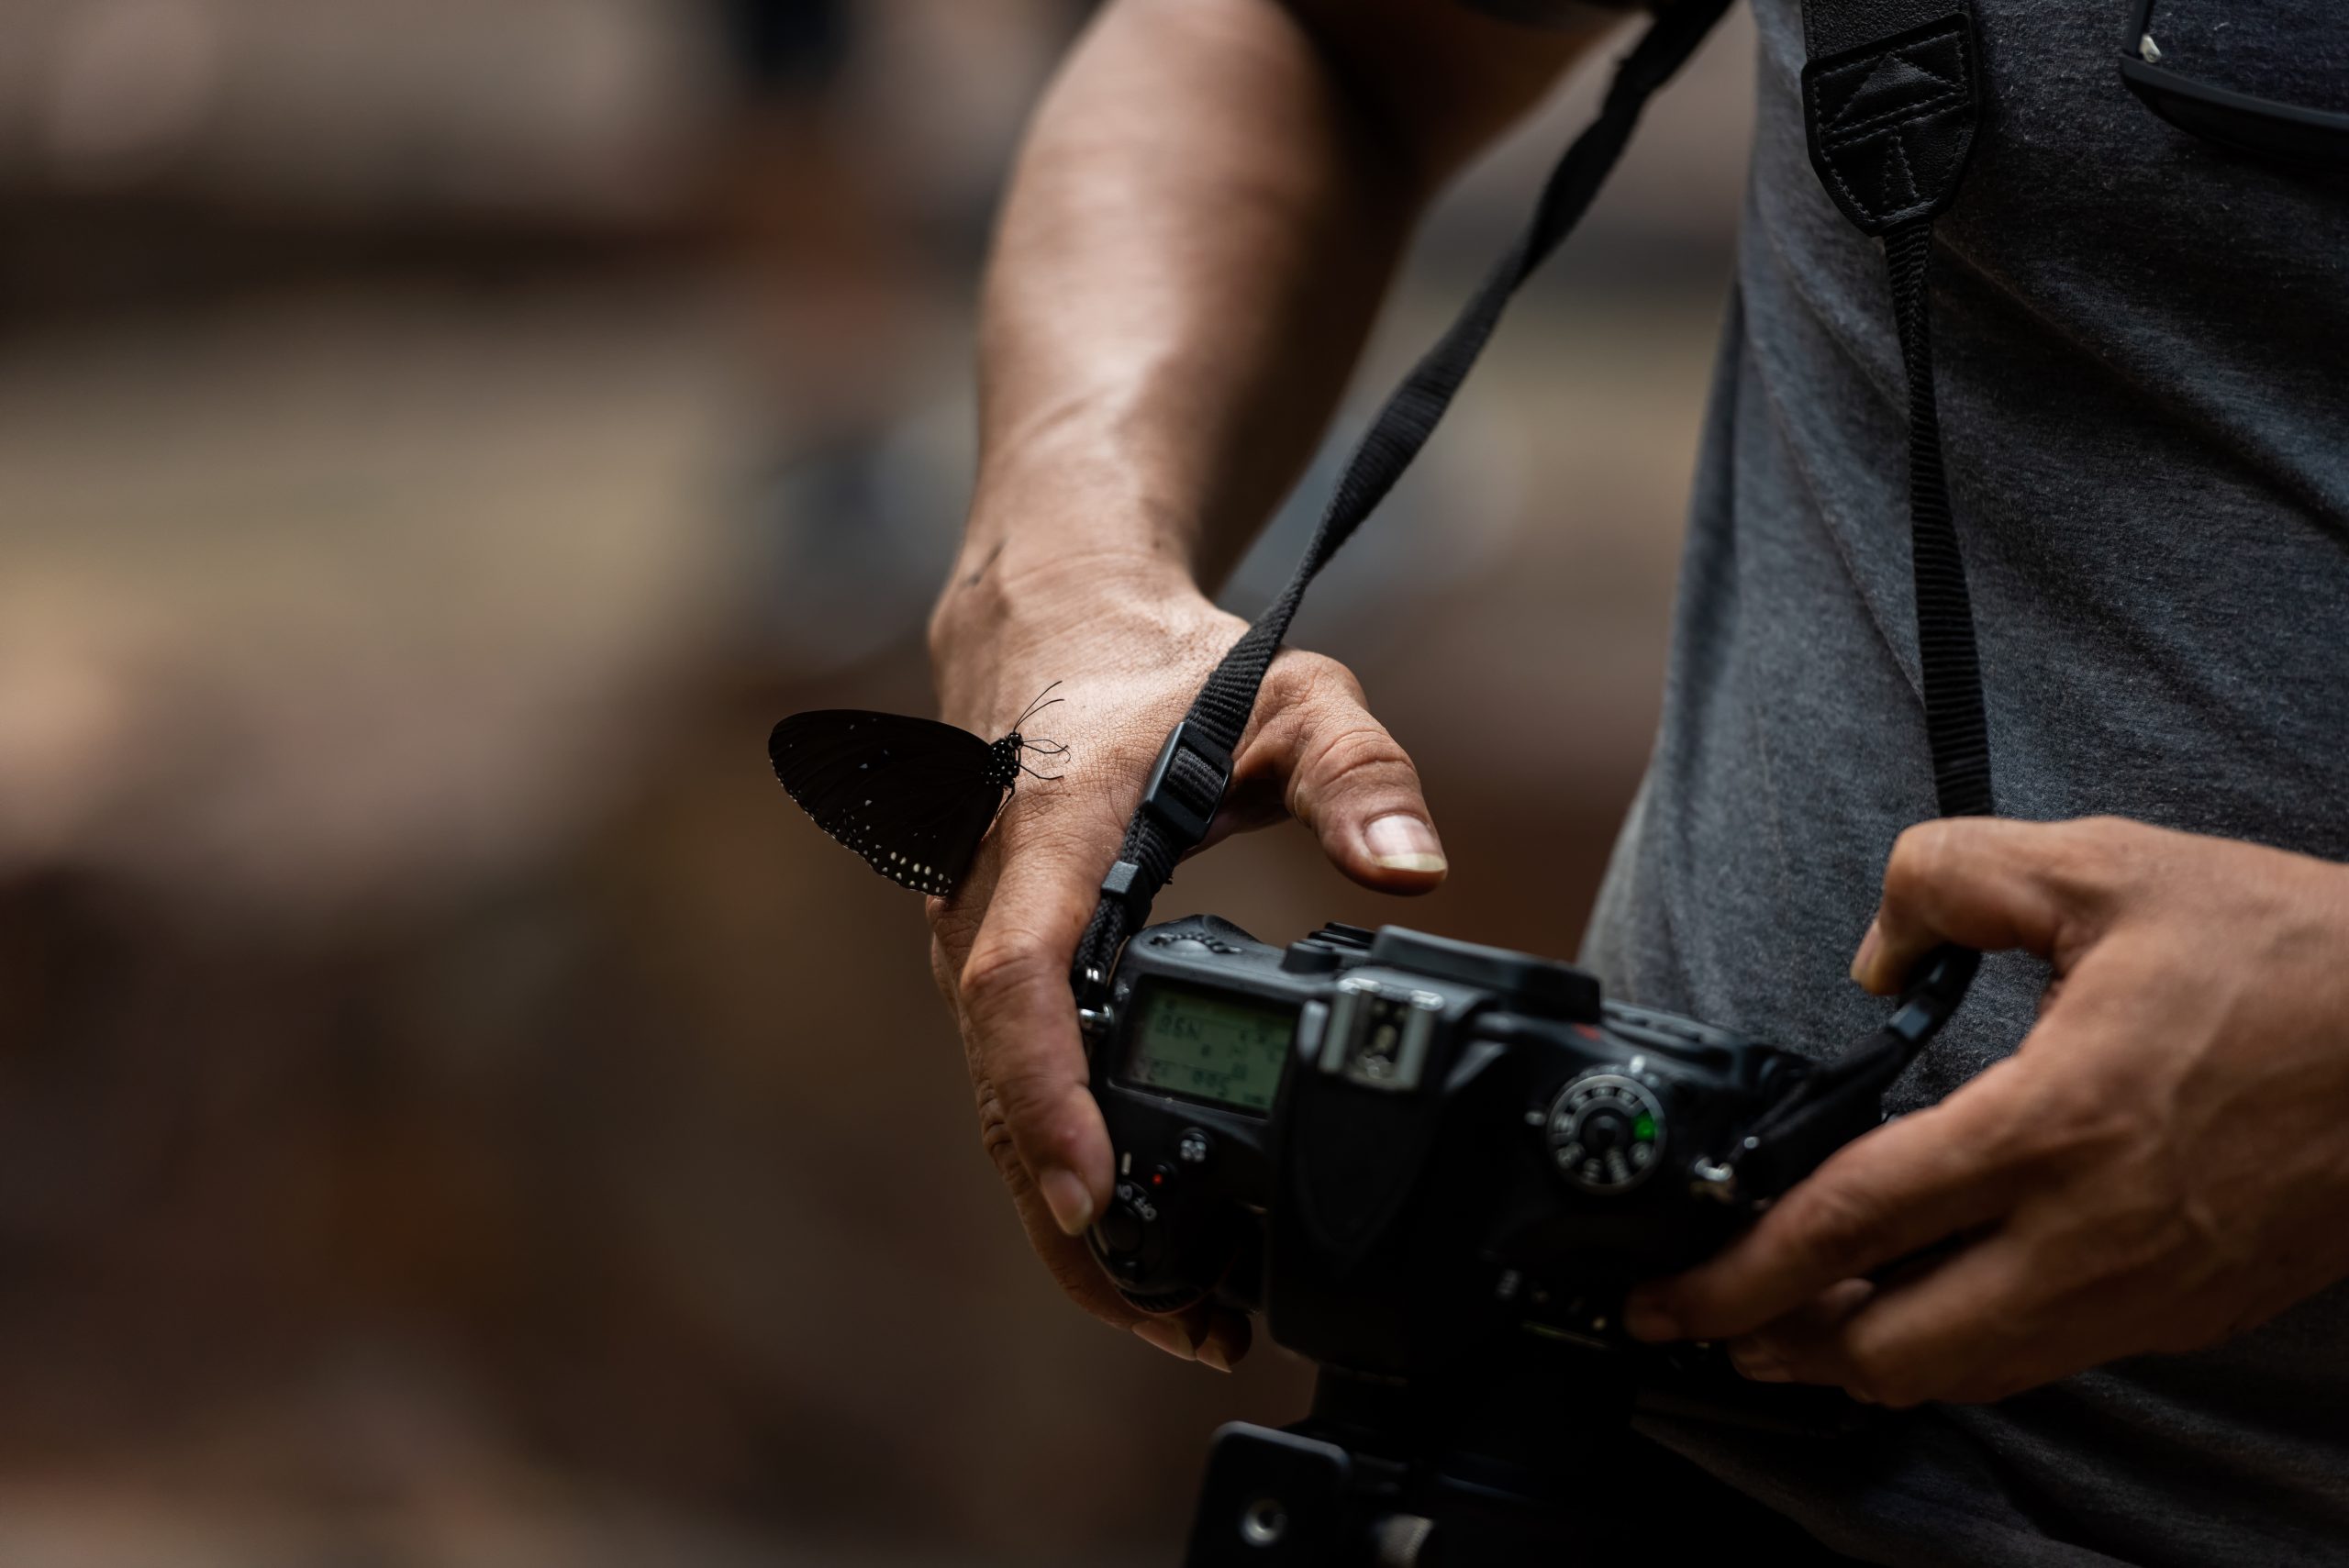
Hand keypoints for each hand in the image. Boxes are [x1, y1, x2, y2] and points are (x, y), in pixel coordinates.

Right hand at [925, 554, 1446, 1368]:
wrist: (1049, 625)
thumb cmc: (1164, 667)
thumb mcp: (1289, 693)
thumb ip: (1359, 772)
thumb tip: (1415, 869)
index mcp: (1043, 837)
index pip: (1020, 986)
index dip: (1051, 1100)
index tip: (1097, 1199)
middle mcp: (981, 904)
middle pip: (1002, 1093)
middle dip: (1079, 1225)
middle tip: (1191, 1327)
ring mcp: (971, 944)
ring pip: (1001, 1105)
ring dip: (1074, 1217)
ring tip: (1185, 1318)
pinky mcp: (987, 970)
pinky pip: (1015, 1083)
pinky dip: (1068, 1163)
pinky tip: (1143, 1232)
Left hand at [1624, 816, 2348, 1406]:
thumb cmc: (2290, 954)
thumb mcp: (2103, 867)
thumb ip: (1950, 878)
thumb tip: (1874, 948)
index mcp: (2050, 1126)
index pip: (1853, 1222)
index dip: (1743, 1269)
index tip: (1672, 1295)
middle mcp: (2089, 1235)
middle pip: (1896, 1349)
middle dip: (1787, 1347)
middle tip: (1715, 1323)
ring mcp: (2145, 1289)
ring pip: (1971, 1375)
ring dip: (1869, 1363)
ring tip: (1799, 1331)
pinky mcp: (2190, 1308)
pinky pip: (2045, 1358)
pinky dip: (1964, 1355)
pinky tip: (1930, 1314)